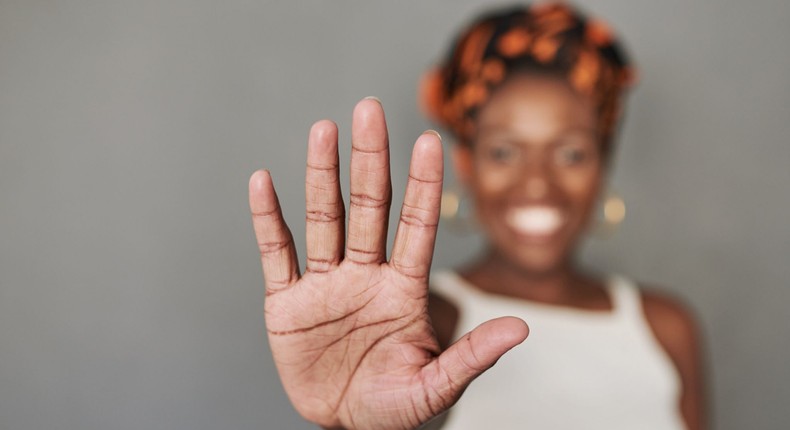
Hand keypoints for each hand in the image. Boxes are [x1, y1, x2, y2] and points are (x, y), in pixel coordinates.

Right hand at [249, 98, 527, 429]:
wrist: (344, 426)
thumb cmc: (394, 407)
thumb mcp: (436, 387)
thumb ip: (472, 356)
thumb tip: (521, 328)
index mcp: (403, 290)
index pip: (417, 226)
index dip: (423, 185)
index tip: (431, 140)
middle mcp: (365, 275)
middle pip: (369, 207)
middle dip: (370, 159)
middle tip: (369, 110)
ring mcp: (325, 285)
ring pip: (323, 219)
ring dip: (321, 175)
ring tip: (324, 129)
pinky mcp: (286, 302)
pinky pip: (277, 253)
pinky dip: (268, 219)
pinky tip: (263, 181)